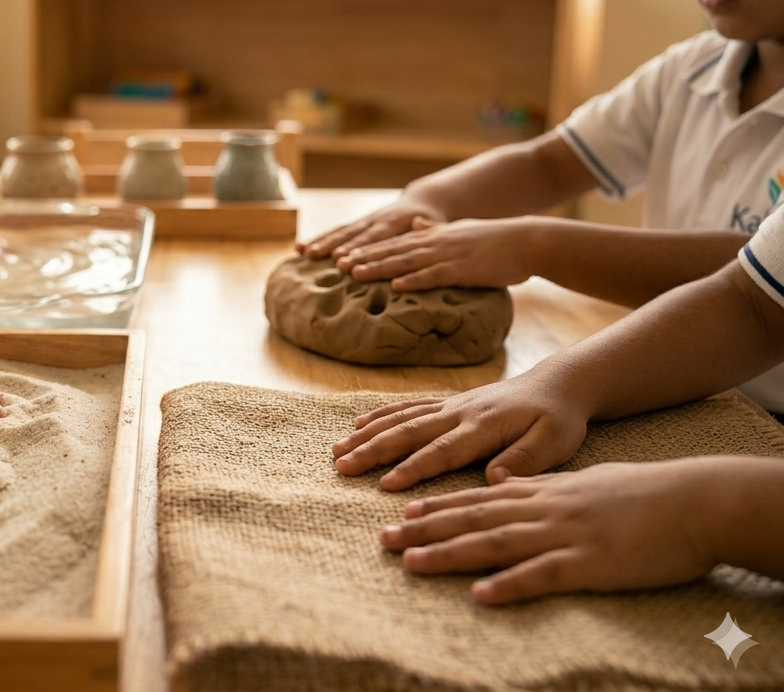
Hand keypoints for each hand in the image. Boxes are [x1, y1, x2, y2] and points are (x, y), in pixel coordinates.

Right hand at [297, 197, 446, 260]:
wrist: (423, 203)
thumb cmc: (435, 222)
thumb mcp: (439, 226)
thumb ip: (430, 231)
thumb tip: (423, 233)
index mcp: (397, 222)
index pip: (376, 237)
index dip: (359, 249)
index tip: (342, 260)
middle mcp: (377, 220)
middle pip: (354, 234)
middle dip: (336, 246)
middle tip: (320, 258)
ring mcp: (365, 221)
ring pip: (341, 231)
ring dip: (323, 242)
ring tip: (304, 253)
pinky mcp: (358, 225)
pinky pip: (336, 232)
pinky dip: (319, 239)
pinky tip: (301, 248)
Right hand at [331, 371, 591, 489]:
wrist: (558, 384)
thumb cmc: (559, 419)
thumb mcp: (556, 443)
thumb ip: (525, 460)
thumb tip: (493, 479)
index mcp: (484, 427)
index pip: (443, 451)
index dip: (414, 468)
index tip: (385, 483)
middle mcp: (459, 412)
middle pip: (409, 432)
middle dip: (373, 450)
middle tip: (342, 466)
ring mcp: (450, 404)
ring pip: (401, 418)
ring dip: (367, 434)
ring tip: (337, 449)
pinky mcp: (447, 402)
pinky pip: (407, 407)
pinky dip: (380, 414)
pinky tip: (357, 423)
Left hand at [335, 217, 536, 290]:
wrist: (527, 241)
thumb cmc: (496, 240)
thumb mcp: (459, 229)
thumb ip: (435, 228)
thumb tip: (417, 223)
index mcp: (433, 235)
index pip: (394, 242)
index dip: (368, 248)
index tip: (345, 254)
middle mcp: (435, 242)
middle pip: (393, 250)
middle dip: (364, 257)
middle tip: (338, 264)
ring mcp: (447, 254)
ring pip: (406, 261)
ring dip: (380, 268)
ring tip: (356, 274)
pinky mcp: (462, 268)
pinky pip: (433, 275)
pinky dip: (414, 280)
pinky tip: (396, 286)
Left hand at [379, 461, 718, 603]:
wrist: (695, 501)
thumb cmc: (642, 494)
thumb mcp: (583, 483)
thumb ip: (545, 488)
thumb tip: (514, 486)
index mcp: (542, 491)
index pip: (478, 498)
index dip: (438, 506)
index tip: (402, 514)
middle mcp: (543, 508)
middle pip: (473, 519)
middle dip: (426, 530)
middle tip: (384, 540)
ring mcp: (564, 534)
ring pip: (495, 544)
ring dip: (450, 554)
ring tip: (411, 564)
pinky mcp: (589, 563)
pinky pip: (543, 575)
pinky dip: (510, 585)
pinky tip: (480, 595)